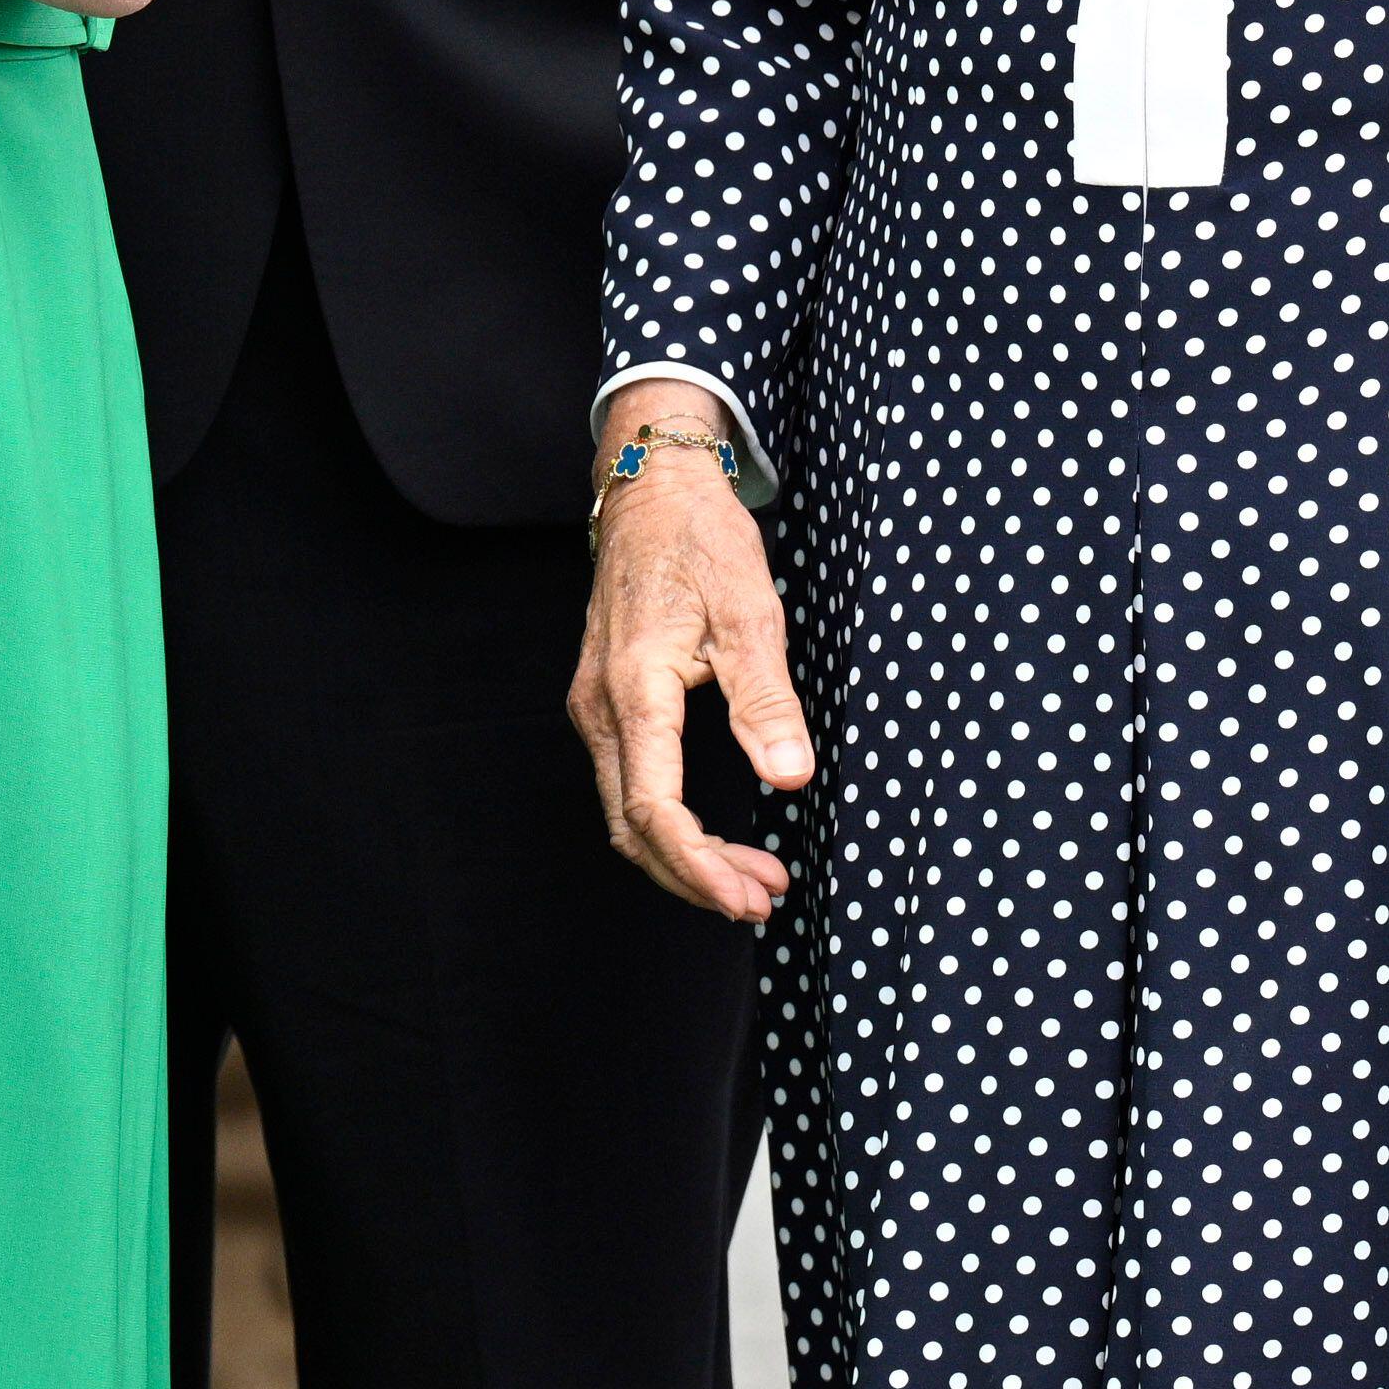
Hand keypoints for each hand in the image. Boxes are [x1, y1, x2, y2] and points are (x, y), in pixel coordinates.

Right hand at [567, 402, 811, 922]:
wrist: (651, 488)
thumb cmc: (701, 542)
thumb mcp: (751, 614)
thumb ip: (767, 701)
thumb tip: (792, 779)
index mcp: (634, 690)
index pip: (652, 809)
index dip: (698, 865)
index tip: (747, 897)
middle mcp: (601, 707)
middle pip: (631, 827)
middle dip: (695, 876)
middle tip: (761, 899)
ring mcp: (596, 705)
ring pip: (626, 812)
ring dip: (685, 856)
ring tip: (752, 879)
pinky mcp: (606, 701)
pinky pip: (628, 784)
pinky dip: (670, 823)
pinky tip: (717, 834)